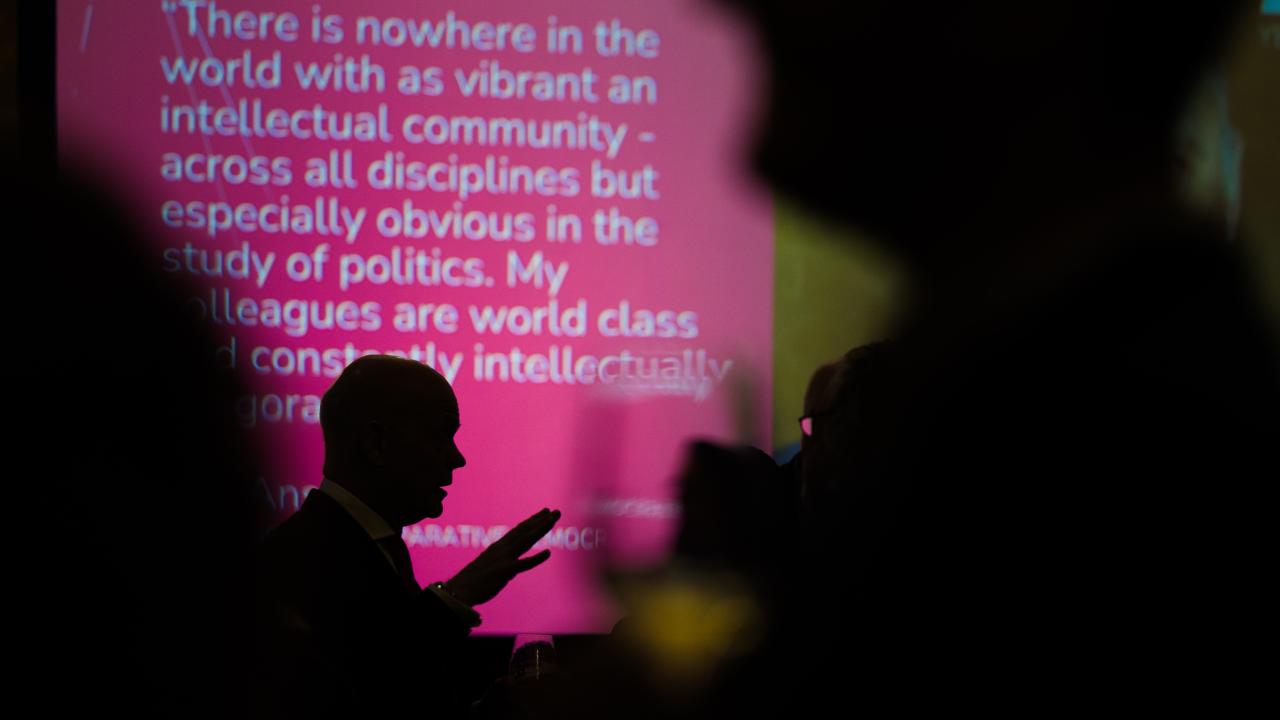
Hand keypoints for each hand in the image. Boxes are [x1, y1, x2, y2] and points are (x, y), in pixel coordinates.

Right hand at [445, 508, 560, 605]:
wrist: (459, 590)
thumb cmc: (473, 582)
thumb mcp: (491, 567)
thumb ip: (504, 564)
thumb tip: (515, 567)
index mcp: (498, 547)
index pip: (519, 530)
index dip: (533, 521)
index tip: (545, 512)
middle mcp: (502, 548)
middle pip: (525, 531)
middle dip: (541, 521)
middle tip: (556, 511)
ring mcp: (503, 558)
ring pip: (526, 540)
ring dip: (540, 530)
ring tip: (553, 520)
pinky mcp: (504, 571)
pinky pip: (523, 564)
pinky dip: (536, 558)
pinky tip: (548, 553)